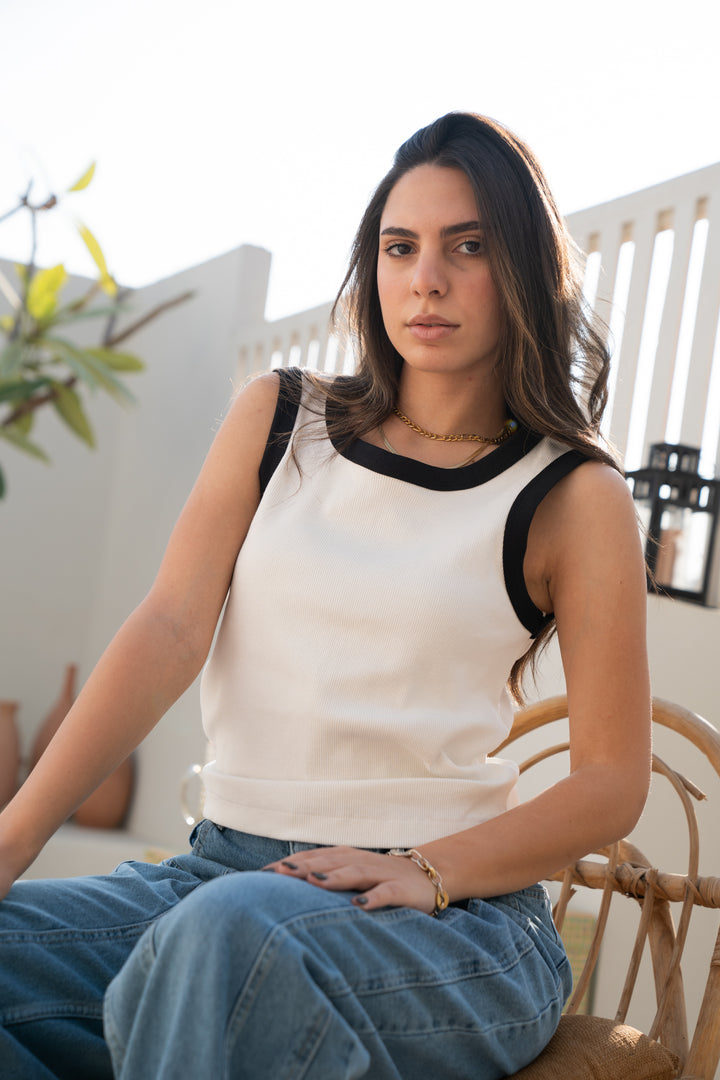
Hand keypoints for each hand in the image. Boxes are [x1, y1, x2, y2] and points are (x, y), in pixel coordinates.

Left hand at [262, 845, 439, 913]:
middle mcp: (359, 861)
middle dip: (302, 868)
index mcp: (343, 857)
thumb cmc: (378, 880)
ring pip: (354, 873)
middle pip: (327, 862)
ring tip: (314, 882)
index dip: (288, 864)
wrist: (428, 875)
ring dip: (334, 877)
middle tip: (278, 875)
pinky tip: (359, 905)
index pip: (311, 858)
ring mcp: (380, 874)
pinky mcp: (401, 890)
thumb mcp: (350, 876)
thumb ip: (323, 878)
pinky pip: (386, 893)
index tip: (263, 874)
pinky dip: (372, 898)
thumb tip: (282, 890)